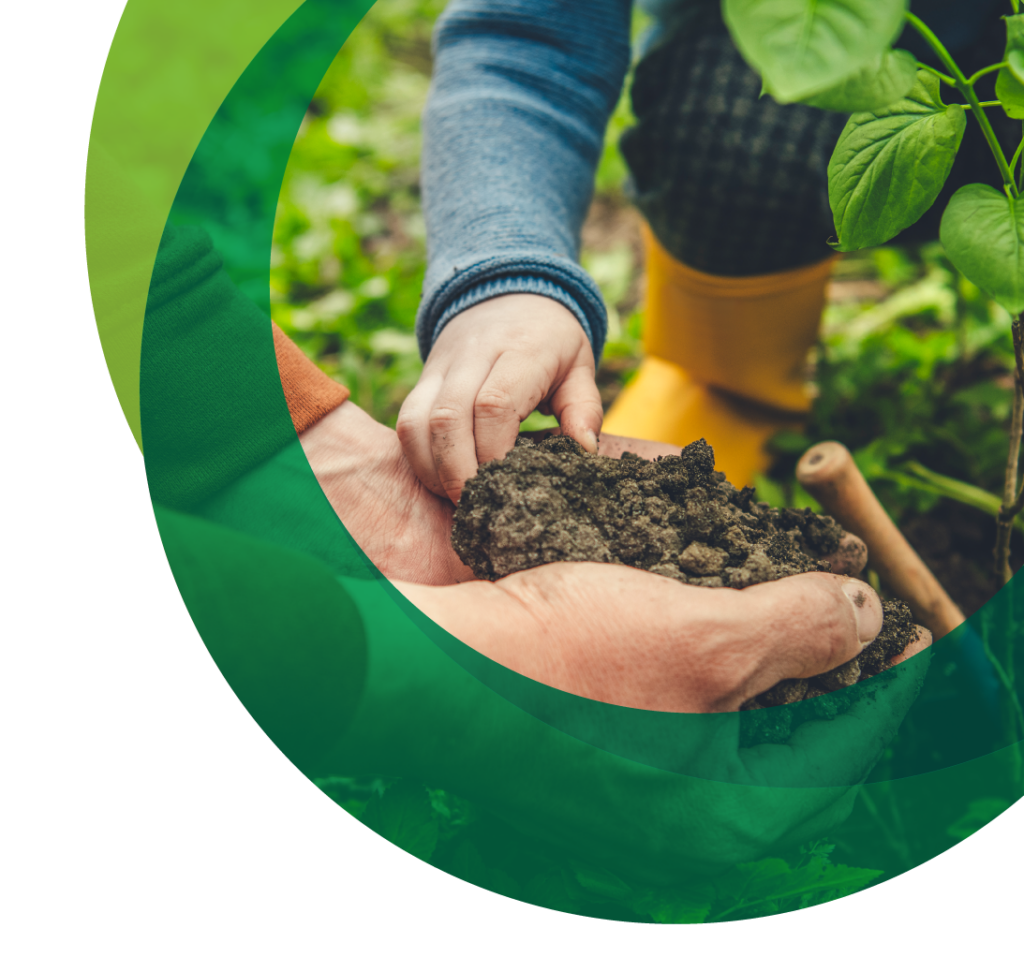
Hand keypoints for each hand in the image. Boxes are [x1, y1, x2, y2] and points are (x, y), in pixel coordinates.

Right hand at [302, 406, 928, 877]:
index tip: (911, 633)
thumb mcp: (703, 638)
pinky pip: (672, 685)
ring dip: (753, 638)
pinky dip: (696, 637)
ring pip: (722, 700)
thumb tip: (862, 614)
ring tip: (784, 582)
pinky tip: (702, 589)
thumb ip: (799, 628)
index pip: (834, 753)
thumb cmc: (557, 659)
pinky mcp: (595, 727)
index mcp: (715, 812)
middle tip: (847, 597)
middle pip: (779, 726)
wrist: (428, 659)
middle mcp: (675, 803)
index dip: (881, 685)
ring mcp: (631, 769)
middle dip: (817, 654)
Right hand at [396, 294, 603, 503]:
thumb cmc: (550, 340)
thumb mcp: (579, 365)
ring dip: (432, 469)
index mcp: (520, 350)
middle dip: (458, 471)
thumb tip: (584, 451)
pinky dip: (418, 458)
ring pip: (417, 421)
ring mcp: (441, 366)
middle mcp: (473, 355)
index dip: (494, 452)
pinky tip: (441, 479)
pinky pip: (406, 421)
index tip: (509, 484)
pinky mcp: (422, 379)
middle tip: (478, 505)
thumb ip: (584, 409)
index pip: (494, 405)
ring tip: (458, 498)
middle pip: (448, 418)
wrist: (506, 291)